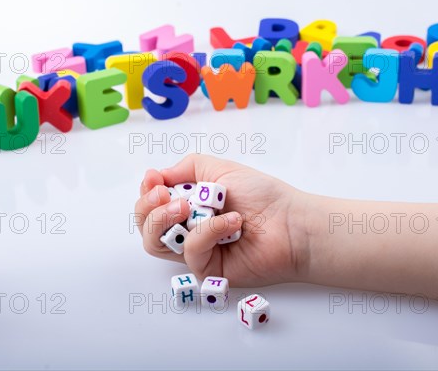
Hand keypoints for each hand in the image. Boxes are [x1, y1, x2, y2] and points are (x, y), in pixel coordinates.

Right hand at [134, 154, 311, 286]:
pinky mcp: (207, 270)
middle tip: (163, 195)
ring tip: (184, 207)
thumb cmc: (263, 196)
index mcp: (189, 205)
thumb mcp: (220, 169)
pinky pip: (190, 251)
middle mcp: (188, 228)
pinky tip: (231, 221)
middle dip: (146, 207)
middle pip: (146, 226)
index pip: (152, 204)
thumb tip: (156, 176)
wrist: (291, 222)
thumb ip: (186, 168)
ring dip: (163, 220)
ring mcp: (197, 250)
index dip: (146, 192)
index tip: (154, 179)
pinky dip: (207, 231)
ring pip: (155, 244)